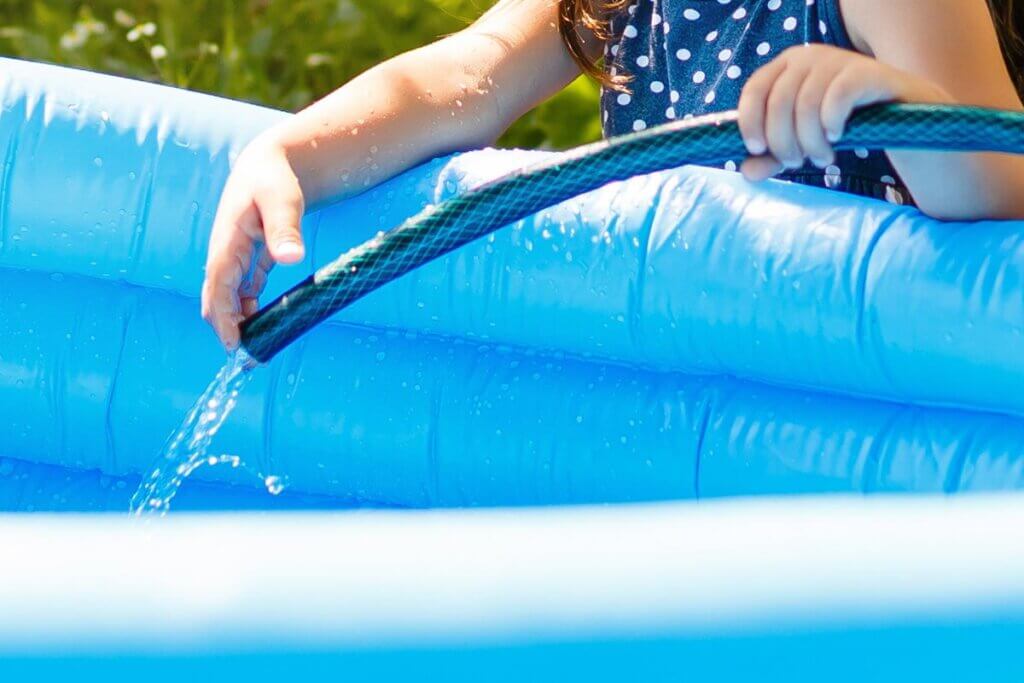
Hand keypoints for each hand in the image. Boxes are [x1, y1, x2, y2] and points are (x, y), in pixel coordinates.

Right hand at [201, 135, 306, 350]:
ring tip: (258, 352)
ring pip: (227, 299)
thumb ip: (286, 227)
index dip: (222, 317)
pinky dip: (248, 311)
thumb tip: (290, 258)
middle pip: (215, 299)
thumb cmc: (276, 179)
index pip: (218, 286)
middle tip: (248, 362)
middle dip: (226, 329)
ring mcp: (234, 258)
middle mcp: (225, 253)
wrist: (270, 164)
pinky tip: (263, 328)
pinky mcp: (247, 260)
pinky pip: (242, 292)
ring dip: (238, 324)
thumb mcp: (283, 200)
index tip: (233, 345)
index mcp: (227, 241)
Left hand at [737, 44, 948, 180]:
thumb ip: (772, 157)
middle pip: (779, 103)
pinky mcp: (866, 72)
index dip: (749, 122)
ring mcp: (838, 60)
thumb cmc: (842, 126)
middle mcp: (808, 57)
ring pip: (806, 105)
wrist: (901, 115)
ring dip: (809, 142)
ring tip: (821, 158)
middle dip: (783, 142)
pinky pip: (837, 98)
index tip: (757, 150)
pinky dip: (831, 124)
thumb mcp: (802, 143)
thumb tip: (747, 172)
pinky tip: (837, 137)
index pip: (755, 90)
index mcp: (785, 67)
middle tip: (797, 162)